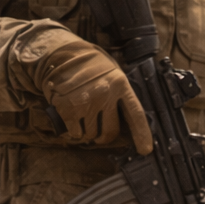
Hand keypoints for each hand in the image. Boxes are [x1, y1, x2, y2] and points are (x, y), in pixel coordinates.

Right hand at [40, 37, 151, 154]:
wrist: (60, 53)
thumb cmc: (89, 66)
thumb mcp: (111, 72)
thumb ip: (120, 93)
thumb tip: (127, 122)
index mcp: (119, 84)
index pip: (136, 114)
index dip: (142, 134)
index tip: (145, 150)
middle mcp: (105, 93)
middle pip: (110, 131)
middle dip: (104, 137)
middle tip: (99, 135)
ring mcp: (86, 101)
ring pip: (92, 134)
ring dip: (88, 133)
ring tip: (83, 120)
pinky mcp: (68, 108)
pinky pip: (76, 133)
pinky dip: (74, 132)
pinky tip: (72, 122)